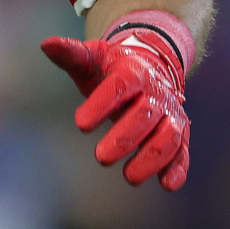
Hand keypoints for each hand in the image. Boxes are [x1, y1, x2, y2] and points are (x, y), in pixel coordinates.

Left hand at [41, 12, 191, 189]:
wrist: (151, 66)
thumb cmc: (113, 68)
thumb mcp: (92, 57)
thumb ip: (70, 54)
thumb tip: (46, 44)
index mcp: (133, 70)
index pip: (119, 86)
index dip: (101, 104)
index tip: (80, 124)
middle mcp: (156, 92)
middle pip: (145, 114)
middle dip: (125, 138)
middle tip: (101, 157)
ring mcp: (170, 114)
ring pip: (168, 136)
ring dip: (152, 158)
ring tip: (130, 177)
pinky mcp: (179, 133)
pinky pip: (182, 150)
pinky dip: (178, 167)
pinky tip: (168, 184)